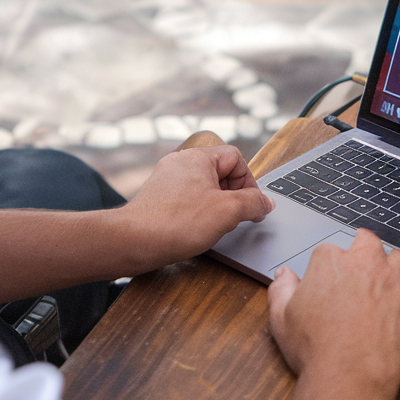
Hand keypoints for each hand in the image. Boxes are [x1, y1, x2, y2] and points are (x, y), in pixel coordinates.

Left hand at [121, 145, 274, 267]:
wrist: (134, 241)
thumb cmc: (176, 223)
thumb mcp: (227, 211)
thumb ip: (253, 203)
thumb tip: (265, 202)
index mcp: (198, 158)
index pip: (235, 158)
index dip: (248, 181)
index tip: (251, 204)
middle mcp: (180, 163)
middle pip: (220, 173)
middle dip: (232, 196)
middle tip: (233, 217)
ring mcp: (166, 180)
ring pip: (204, 188)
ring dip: (215, 206)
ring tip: (213, 226)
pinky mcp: (158, 198)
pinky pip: (187, 200)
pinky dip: (197, 213)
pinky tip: (195, 231)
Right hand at [267, 229, 399, 389]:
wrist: (348, 377)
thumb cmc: (315, 350)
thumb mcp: (281, 319)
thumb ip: (281, 290)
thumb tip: (284, 275)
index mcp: (330, 263)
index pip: (329, 251)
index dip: (328, 267)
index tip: (328, 282)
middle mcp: (365, 264)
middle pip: (368, 242)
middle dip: (364, 251)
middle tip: (360, 269)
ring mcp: (394, 282)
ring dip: (395, 267)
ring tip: (389, 283)